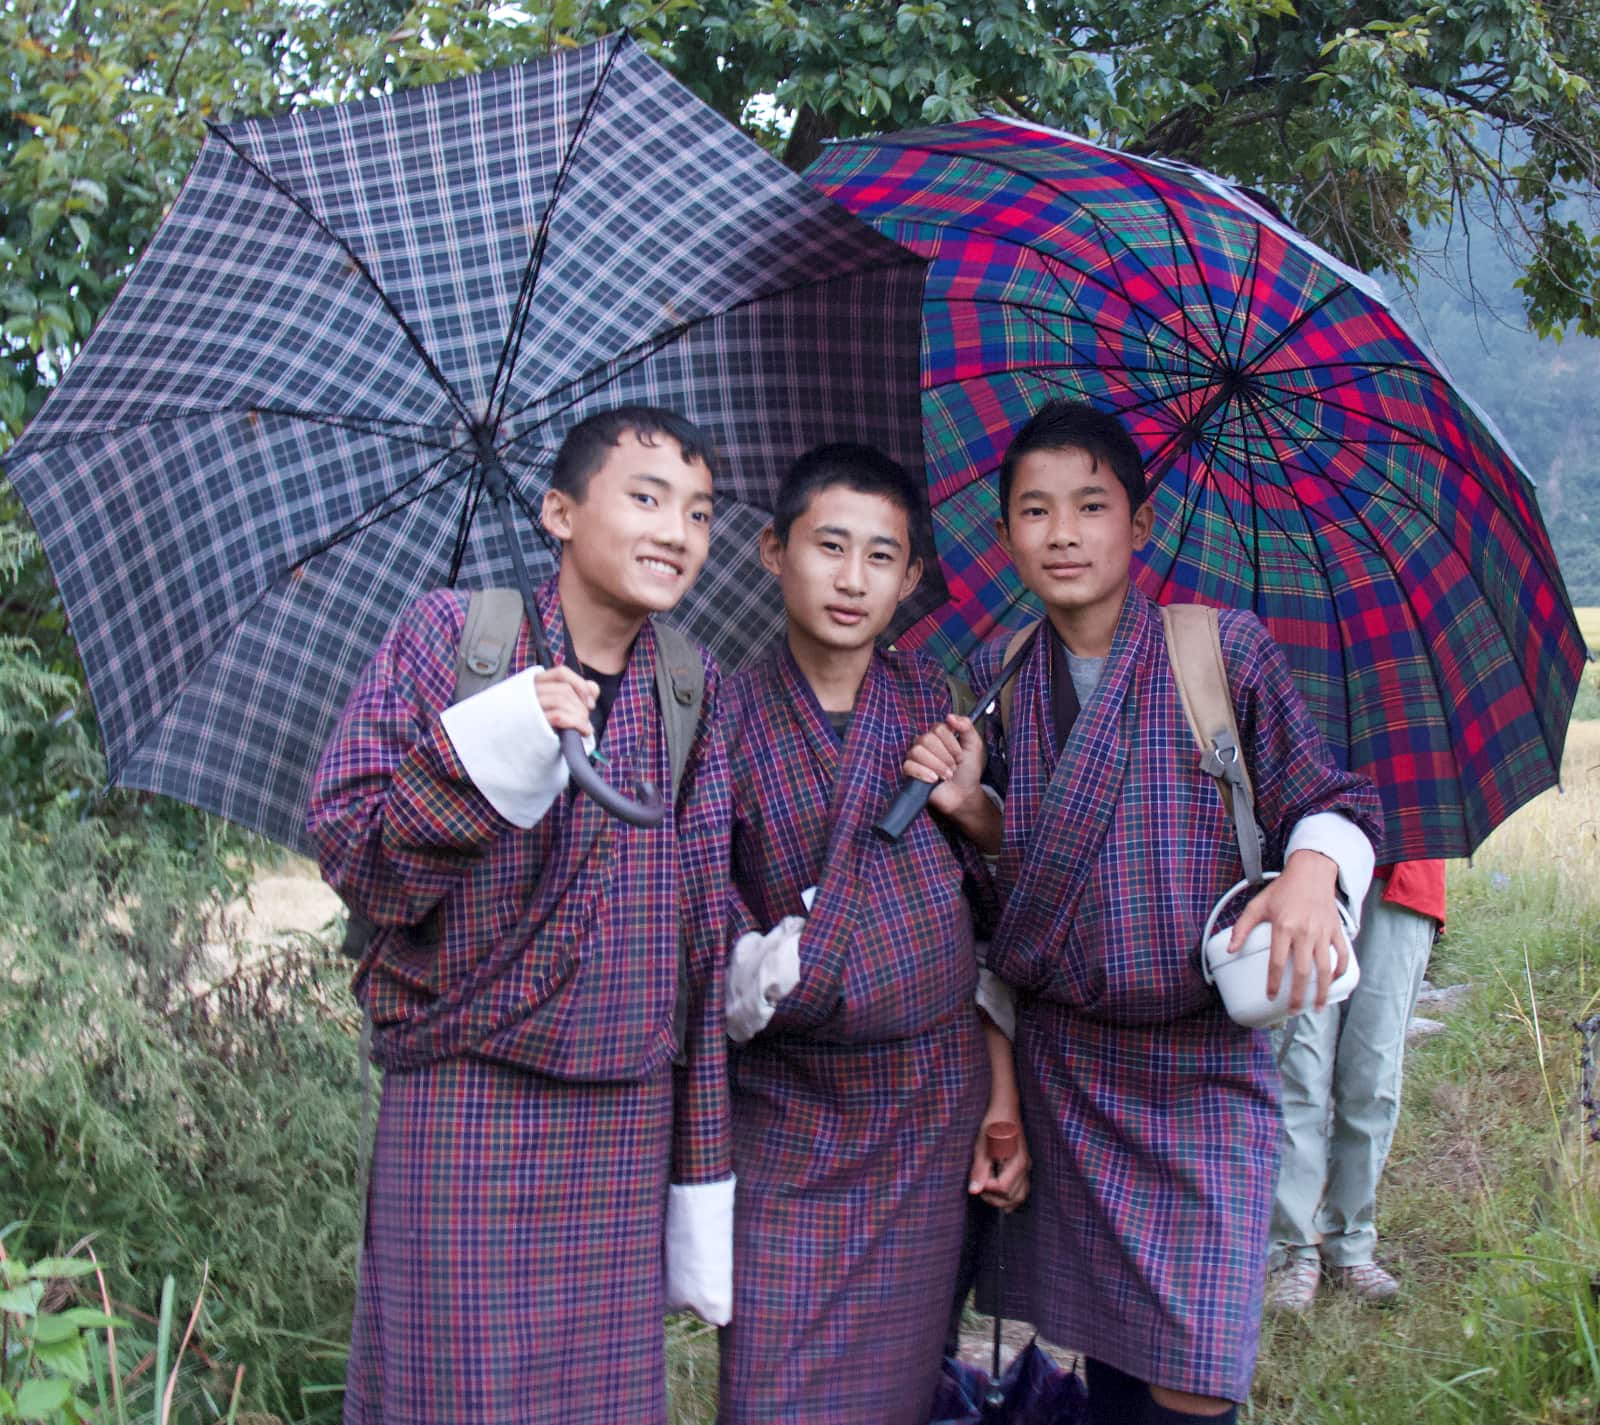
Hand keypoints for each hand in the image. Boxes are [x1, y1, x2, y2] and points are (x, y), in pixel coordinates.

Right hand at [535, 665, 598, 738]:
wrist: (519, 750)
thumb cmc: (541, 729)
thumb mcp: (558, 709)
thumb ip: (577, 694)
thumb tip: (593, 689)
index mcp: (534, 683)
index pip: (561, 673)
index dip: (580, 685)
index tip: (590, 703)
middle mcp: (528, 691)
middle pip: (565, 689)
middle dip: (582, 705)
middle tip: (586, 719)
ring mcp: (528, 706)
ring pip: (562, 700)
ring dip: (580, 715)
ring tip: (585, 727)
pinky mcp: (531, 724)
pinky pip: (559, 716)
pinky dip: (578, 723)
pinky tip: (584, 731)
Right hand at [902, 714, 985, 817]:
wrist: (963, 793)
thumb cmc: (968, 770)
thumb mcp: (974, 745)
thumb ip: (966, 726)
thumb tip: (950, 716)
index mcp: (938, 734)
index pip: (938, 728)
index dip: (951, 744)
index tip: (960, 756)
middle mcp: (924, 743)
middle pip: (927, 739)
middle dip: (945, 757)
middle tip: (953, 767)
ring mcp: (915, 757)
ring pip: (917, 752)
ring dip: (937, 766)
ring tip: (946, 775)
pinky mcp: (909, 771)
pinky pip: (908, 766)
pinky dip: (924, 773)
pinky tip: (934, 779)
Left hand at [969, 1117, 1029, 1211]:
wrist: (1005, 1109)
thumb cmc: (993, 1124)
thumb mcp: (982, 1146)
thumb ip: (979, 1170)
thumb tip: (974, 1191)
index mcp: (1016, 1162)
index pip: (1003, 1188)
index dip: (987, 1189)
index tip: (977, 1179)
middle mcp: (1025, 1168)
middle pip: (1012, 1197)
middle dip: (993, 1198)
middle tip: (979, 1186)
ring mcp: (1026, 1168)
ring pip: (1019, 1197)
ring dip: (1003, 1200)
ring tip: (987, 1190)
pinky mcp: (1023, 1167)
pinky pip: (1021, 1190)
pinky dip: (1010, 1196)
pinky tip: (997, 1191)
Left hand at [1228, 850, 1348, 1012]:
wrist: (1311, 872)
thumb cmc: (1283, 890)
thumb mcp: (1257, 905)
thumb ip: (1242, 927)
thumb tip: (1230, 949)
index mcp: (1283, 927)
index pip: (1277, 962)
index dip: (1274, 983)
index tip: (1271, 997)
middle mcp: (1305, 932)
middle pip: (1302, 971)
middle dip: (1298, 995)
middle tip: (1292, 1010)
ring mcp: (1323, 932)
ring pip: (1325, 968)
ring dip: (1321, 991)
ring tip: (1316, 1007)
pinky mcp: (1336, 930)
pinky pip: (1342, 955)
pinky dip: (1340, 971)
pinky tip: (1334, 983)